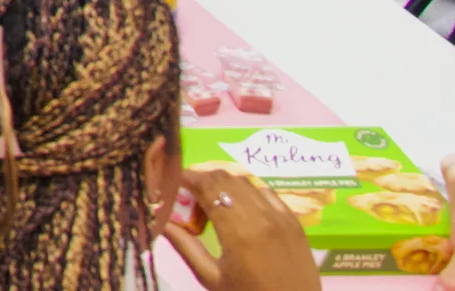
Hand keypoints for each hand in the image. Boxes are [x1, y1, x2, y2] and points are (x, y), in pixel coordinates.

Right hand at [165, 165, 321, 290]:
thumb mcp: (211, 277)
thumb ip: (185, 245)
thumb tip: (160, 220)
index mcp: (238, 231)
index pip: (207, 185)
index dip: (186, 177)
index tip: (172, 182)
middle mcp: (261, 216)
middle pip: (224, 177)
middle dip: (202, 180)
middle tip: (189, 198)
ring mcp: (281, 216)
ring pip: (245, 180)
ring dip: (224, 184)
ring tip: (214, 205)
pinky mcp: (294, 220)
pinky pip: (266, 191)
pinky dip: (247, 191)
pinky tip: (240, 209)